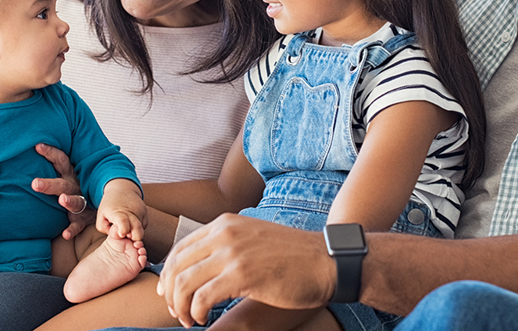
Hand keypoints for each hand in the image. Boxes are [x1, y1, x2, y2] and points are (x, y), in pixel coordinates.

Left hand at [31, 143, 95, 239]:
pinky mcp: (86, 218)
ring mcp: (83, 203)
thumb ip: (63, 166)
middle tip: (35, 183)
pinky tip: (66, 234)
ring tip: (62, 200)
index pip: (62, 161)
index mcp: (73, 176)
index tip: (38, 146)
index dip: (51, 153)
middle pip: (62, 184)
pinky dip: (73, 229)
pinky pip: (79, 224)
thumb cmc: (85, 188)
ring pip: (75, 202)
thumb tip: (42, 147)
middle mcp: (77, 188)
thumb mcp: (76, 175)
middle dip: (49, 184)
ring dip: (69, 202)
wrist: (110, 203)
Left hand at [98, 178, 147, 240]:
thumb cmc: (110, 204)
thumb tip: (117, 236)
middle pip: (138, 231)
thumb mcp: (101, 216)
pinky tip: (131, 223)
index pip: (124, 222)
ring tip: (127, 227)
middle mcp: (132, 212)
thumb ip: (105, 229)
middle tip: (126, 235)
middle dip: (134, 238)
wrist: (122, 188)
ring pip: (142, 229)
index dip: (123, 230)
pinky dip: (139, 227)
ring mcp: (140, 211)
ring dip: (135, 232)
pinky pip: (144, 225)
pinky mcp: (145, 211)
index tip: (122, 234)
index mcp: (118, 213)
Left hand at [157, 213, 335, 326]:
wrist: (323, 260)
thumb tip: (197, 267)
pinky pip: (201, 298)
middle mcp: (224, 233)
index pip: (180, 248)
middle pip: (176, 266)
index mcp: (225, 223)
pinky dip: (196, 313)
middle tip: (178, 313)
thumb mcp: (251, 237)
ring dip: (180, 307)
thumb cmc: (290, 255)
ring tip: (190, 319)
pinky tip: (205, 320)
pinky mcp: (242, 275)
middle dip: (170, 294)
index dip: (168, 275)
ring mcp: (233, 252)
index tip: (170, 295)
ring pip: (183, 283)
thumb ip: (225, 244)